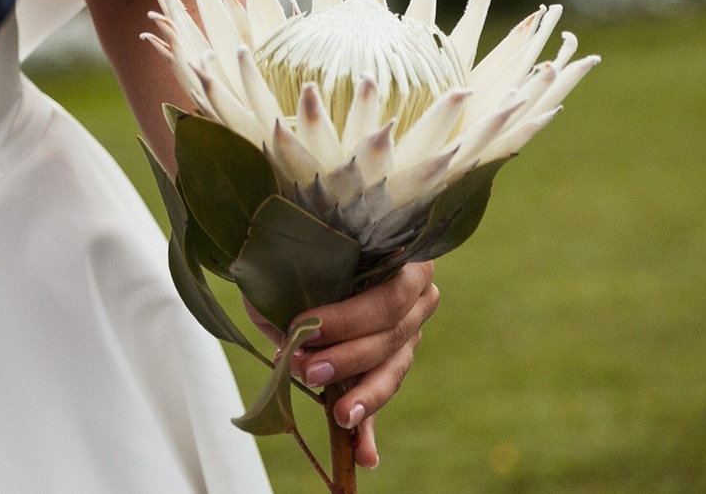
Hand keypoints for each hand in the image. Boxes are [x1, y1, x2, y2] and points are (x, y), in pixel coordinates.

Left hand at [289, 261, 438, 469]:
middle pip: (391, 336)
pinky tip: (365, 458)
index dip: (347, 318)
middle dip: (346, 356)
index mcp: (404, 261)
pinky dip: (369, 430)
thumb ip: (297, 284)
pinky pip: (380, 397)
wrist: (306, 253)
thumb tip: (288, 333)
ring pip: (391, 370)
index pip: (389, 296)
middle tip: (305, 368)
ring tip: (339, 414)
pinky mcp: (390, 365)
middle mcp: (416, 298)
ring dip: (360, 394)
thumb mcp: (298, 257)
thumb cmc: (304, 247)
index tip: (303, 328)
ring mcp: (409, 333)